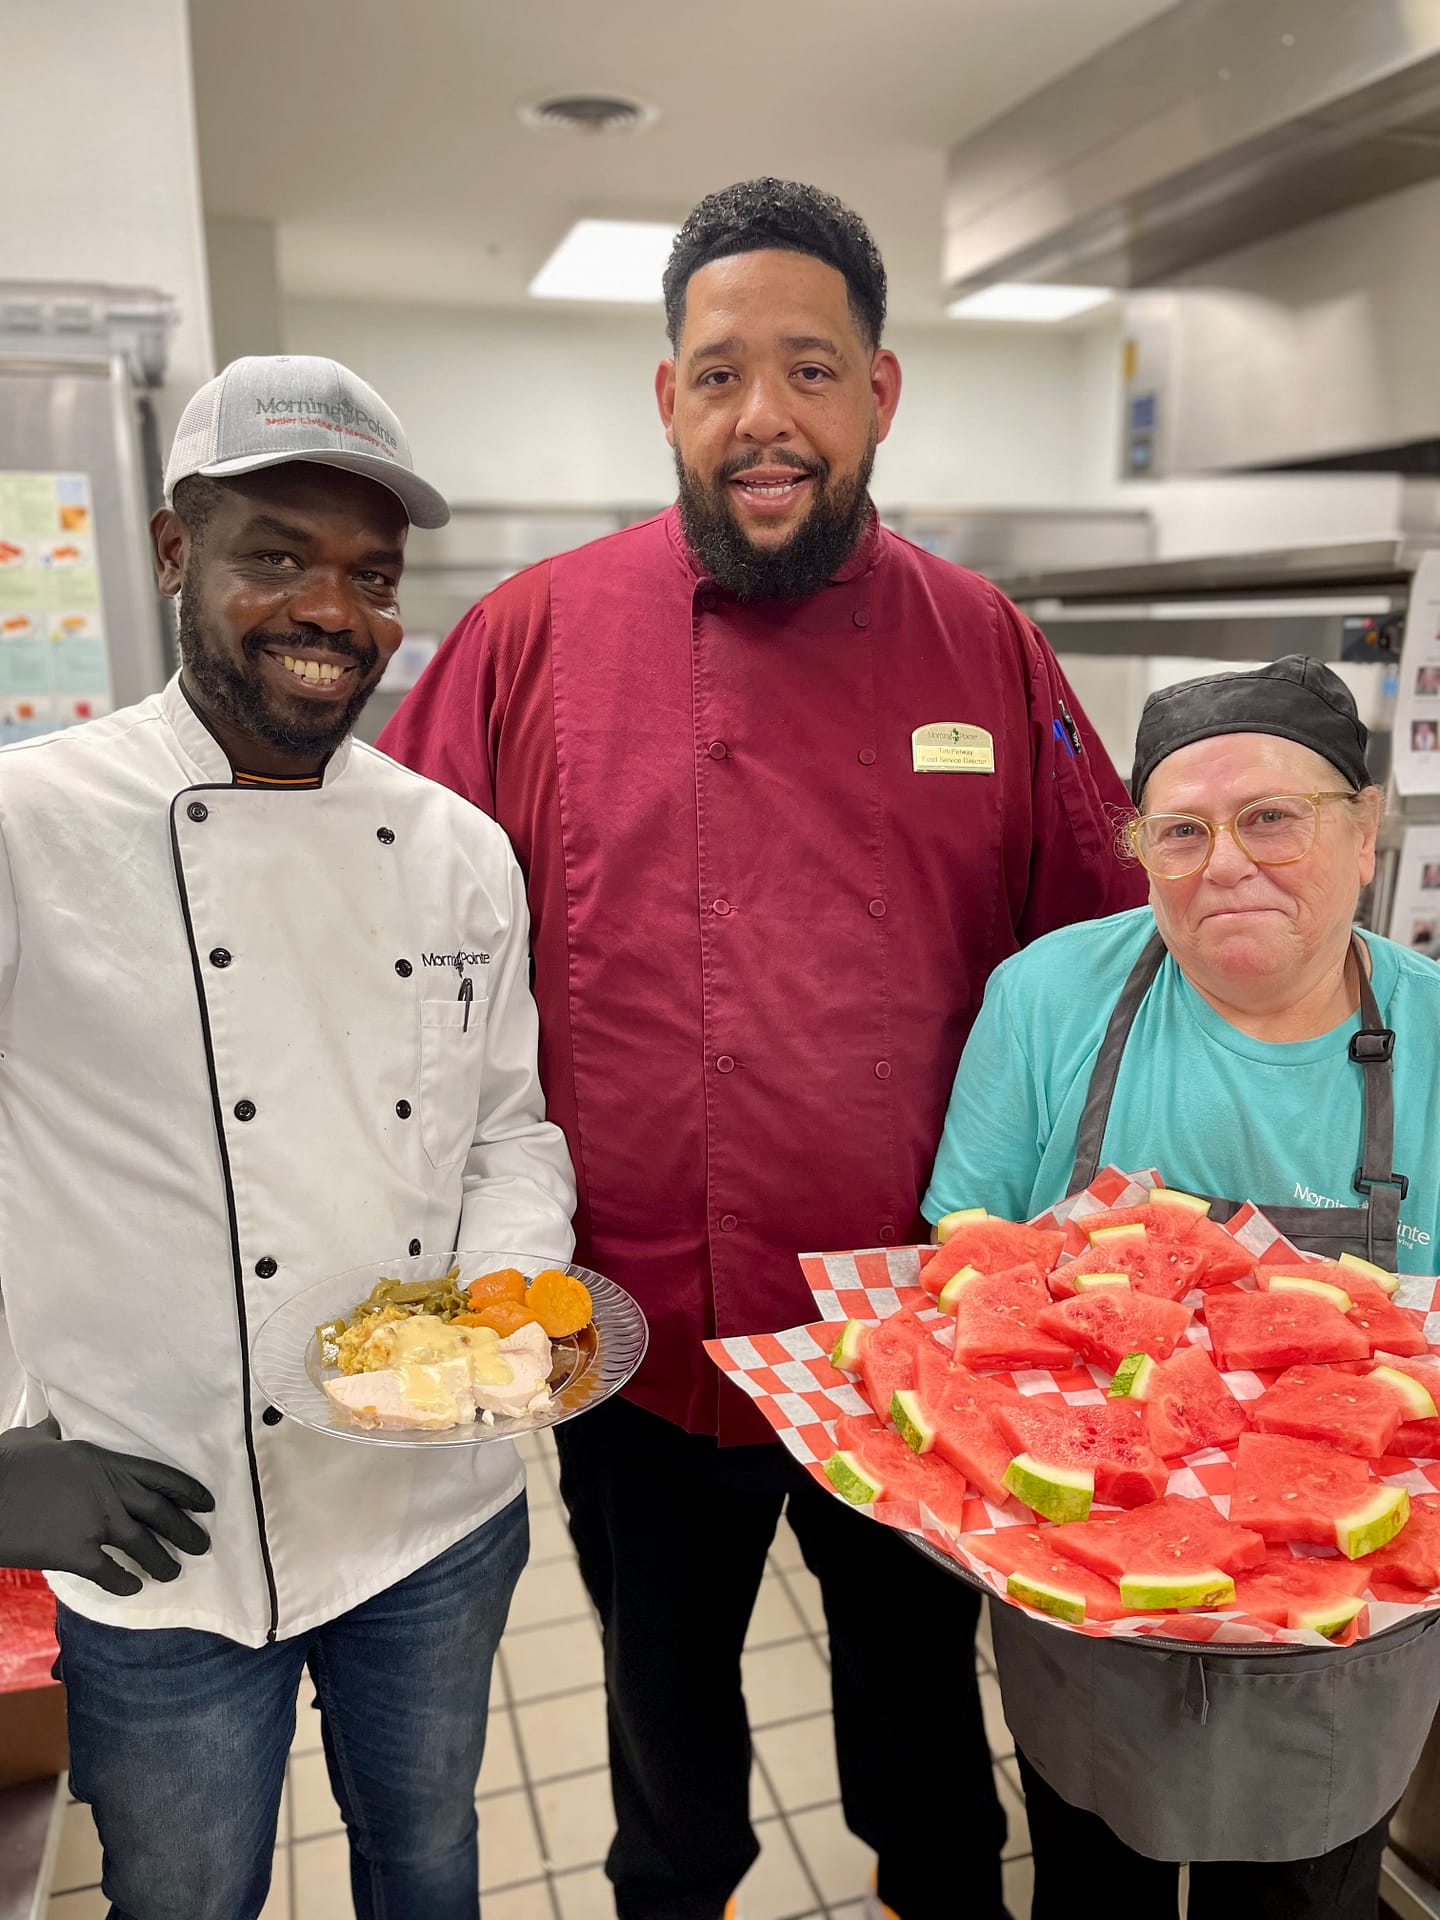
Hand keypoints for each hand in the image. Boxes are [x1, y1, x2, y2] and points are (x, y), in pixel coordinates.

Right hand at [0, 1416, 213, 1595]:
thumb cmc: (4, 1466)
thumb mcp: (31, 1440)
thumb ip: (49, 1434)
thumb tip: (52, 1424)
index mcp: (101, 1461)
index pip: (157, 1475)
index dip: (186, 1490)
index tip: (207, 1503)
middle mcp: (106, 1491)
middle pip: (158, 1512)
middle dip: (184, 1530)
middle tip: (203, 1544)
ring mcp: (93, 1522)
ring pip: (141, 1544)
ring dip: (162, 1560)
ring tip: (175, 1572)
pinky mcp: (74, 1552)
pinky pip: (109, 1571)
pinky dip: (124, 1582)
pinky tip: (134, 1588)